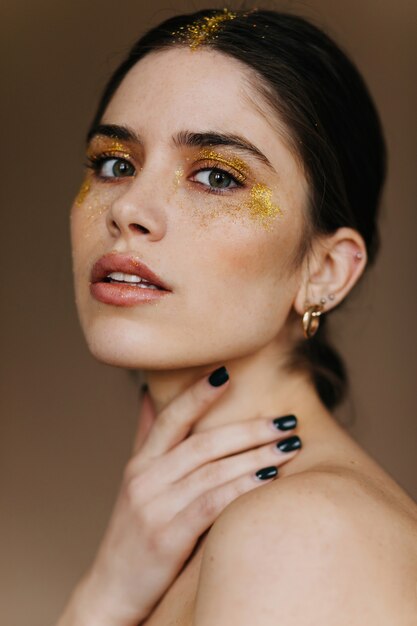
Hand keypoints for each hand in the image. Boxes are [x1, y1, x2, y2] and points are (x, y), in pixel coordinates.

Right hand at [58, 367, 300, 624]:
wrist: (111, 590)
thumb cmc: (133, 532)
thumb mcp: (135, 482)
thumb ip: (146, 438)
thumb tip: (148, 395)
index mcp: (140, 463)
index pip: (171, 418)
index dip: (198, 394)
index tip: (228, 372)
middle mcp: (145, 479)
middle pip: (203, 443)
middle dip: (248, 429)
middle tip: (285, 420)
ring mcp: (155, 507)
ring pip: (213, 470)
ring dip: (256, 456)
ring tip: (289, 445)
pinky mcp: (167, 537)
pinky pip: (212, 504)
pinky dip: (242, 487)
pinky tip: (270, 479)